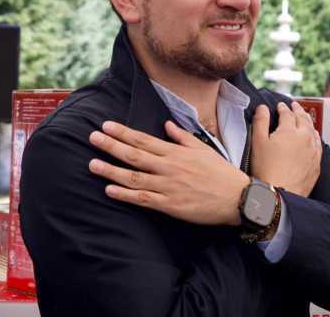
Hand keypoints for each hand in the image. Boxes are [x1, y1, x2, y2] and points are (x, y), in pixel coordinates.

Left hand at [88, 120, 249, 225]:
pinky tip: (109, 190)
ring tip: (92, 164)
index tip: (106, 126)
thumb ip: (182, 137)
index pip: (144, 140)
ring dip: (111, 170)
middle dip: (111, 146)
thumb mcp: (204, 149)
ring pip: (134, 177)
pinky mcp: (170, 205)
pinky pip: (143, 199)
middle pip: (134, 155)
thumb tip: (167, 124)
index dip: (123, 132)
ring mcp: (168, 187)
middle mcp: (169, 168)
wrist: (238, 199)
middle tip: (92, 137)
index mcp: (176, 153)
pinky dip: (125, 195)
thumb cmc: (222, 173)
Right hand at [251, 102, 321, 196]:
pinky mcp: (316, 164)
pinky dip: (316, 136)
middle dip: (298, 110)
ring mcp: (313, 151)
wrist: (278, 195)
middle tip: (295, 105)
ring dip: (308, 121)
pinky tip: (314, 136)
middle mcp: (305, 138)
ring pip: (313, 130)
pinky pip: (319, 145)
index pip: (287, 114)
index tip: (280, 105)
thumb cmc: (265, 170)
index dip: (283, 108)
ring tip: (305, 117)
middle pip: (303, 119)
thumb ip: (260, 121)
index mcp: (289, 131)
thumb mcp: (257, 142)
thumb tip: (263, 107)